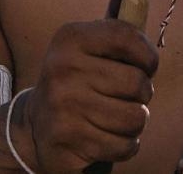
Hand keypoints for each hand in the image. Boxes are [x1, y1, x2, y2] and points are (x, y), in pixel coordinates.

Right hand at [22, 19, 158, 172]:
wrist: (34, 125)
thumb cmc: (76, 84)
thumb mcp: (87, 51)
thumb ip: (118, 39)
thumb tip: (147, 35)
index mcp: (71, 38)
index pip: (127, 37)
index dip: (147, 56)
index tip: (146, 67)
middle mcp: (63, 67)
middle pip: (137, 83)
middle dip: (142, 95)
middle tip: (126, 97)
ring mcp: (64, 104)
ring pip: (135, 118)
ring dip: (134, 123)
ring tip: (117, 118)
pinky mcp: (69, 138)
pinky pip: (124, 145)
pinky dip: (125, 145)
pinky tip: (108, 137)